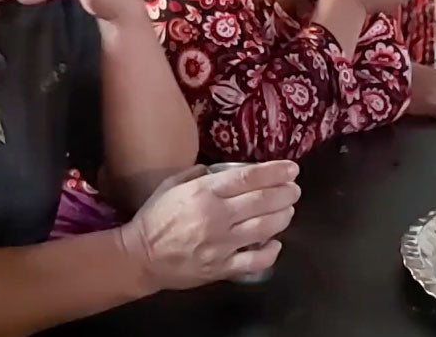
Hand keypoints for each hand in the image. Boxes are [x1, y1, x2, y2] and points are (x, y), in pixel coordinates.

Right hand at [120, 161, 300, 290]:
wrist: (140, 257)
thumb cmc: (156, 218)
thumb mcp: (172, 185)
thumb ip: (199, 173)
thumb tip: (223, 169)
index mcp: (203, 192)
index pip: (248, 177)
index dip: (274, 172)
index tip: (292, 169)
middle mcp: (216, 216)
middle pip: (262, 201)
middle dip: (285, 193)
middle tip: (295, 189)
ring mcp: (221, 244)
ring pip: (264, 228)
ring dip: (282, 217)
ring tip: (289, 210)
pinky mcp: (221, 268)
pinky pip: (254, 261)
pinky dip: (270, 252)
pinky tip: (276, 244)